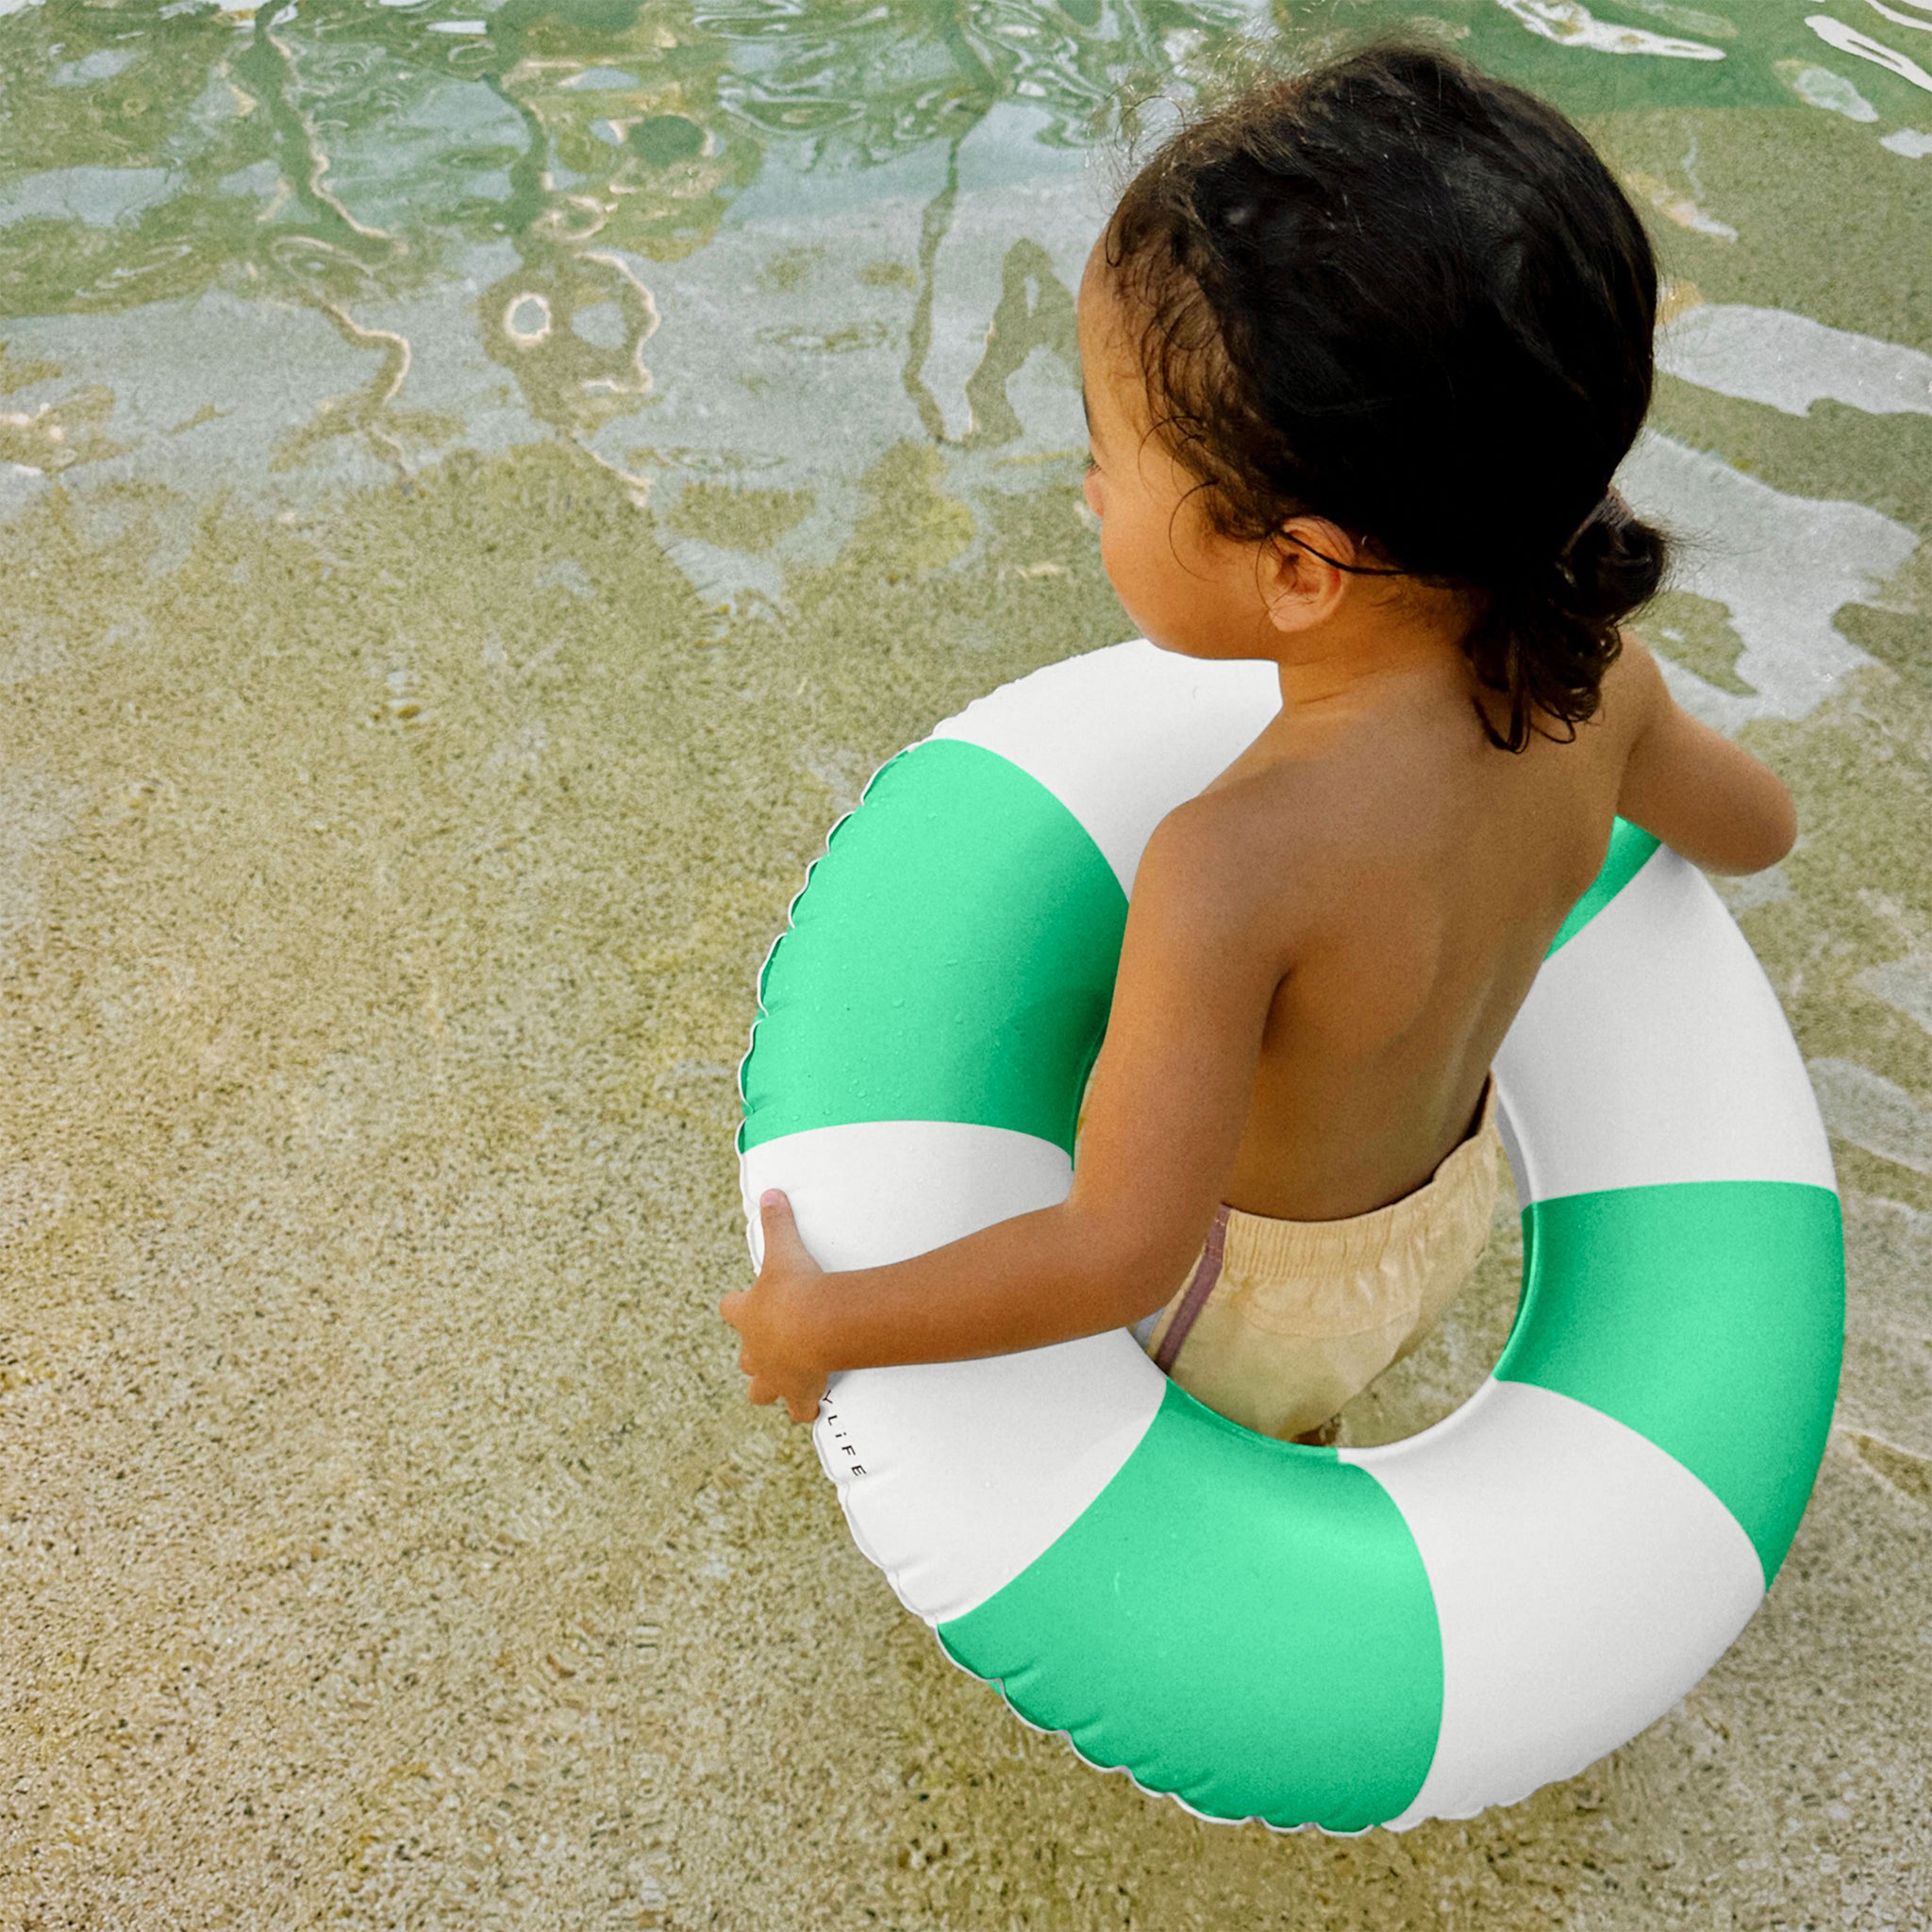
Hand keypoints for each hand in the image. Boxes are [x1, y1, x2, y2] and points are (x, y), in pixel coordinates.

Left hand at [719, 1189, 829, 1423]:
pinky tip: (813, 1406)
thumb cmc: (795, 1290)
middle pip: (745, 1358)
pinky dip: (805, 1408)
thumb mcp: (784, 1249)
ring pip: (762, 1390)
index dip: (735, 1306)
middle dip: (754, 1354)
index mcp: (747, 1314)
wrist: (816, 1325)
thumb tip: (771, 1193)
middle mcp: (755, 1350)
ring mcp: (775, 1375)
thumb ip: (777, 1221)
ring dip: (771, 1386)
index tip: (742, 1304)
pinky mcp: (798, 1392)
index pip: (730, 1309)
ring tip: (785, 1383)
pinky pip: (799, 1409)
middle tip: (771, 1346)